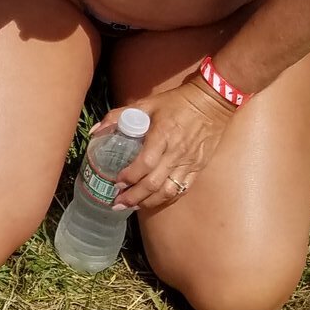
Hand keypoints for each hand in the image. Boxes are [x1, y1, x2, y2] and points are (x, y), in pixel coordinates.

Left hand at [101, 80, 235, 211]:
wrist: (213, 102)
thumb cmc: (177, 102)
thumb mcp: (147, 104)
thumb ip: (119, 116)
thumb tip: (96, 132)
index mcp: (163, 135)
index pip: (145, 163)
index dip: (129, 176)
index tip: (116, 182)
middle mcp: (177, 152)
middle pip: (154, 183)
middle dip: (133, 196)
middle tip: (117, 203)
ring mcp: (189, 162)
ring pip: (168, 191)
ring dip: (147, 202)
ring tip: (131, 206)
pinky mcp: (198, 168)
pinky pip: (181, 190)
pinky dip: (165, 198)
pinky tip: (152, 201)